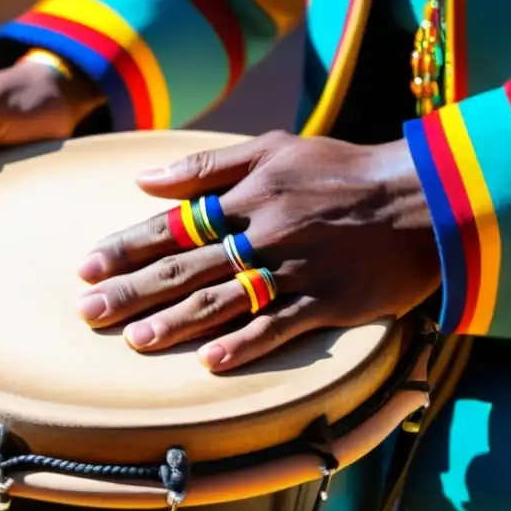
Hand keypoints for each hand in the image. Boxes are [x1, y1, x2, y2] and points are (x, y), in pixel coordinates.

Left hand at [76, 131, 440, 371]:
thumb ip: (208, 164)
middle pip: (186, 267)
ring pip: (224, 300)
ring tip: (136, 341)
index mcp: (245, 195)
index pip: (172, 224)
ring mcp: (294, 270)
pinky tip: (210, 363)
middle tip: (88, 313)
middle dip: (132, 290)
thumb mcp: (274, 147)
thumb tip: (145, 180)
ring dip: (176, 322)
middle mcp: (262, 233)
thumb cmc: (342, 170)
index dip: (126, 248)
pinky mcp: (327, 301)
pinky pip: (279, 327)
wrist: (425, 194)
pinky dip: (245, 344)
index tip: (86, 269)